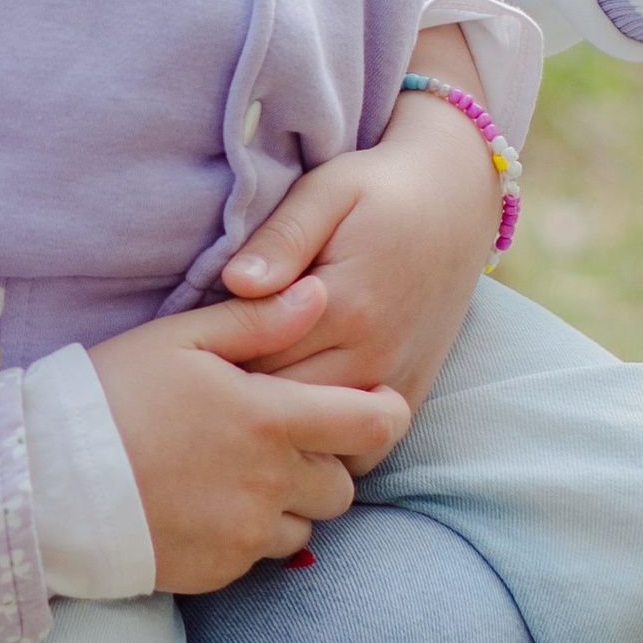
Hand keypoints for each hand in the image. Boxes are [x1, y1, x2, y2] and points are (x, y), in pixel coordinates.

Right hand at [86, 280, 411, 592]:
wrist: (46, 481)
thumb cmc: (110, 395)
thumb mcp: (180, 340)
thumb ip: (257, 320)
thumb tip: (321, 294)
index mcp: (269, 418)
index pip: (372, 424)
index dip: (384, 414)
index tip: (370, 406)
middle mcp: (270, 482)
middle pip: (344, 483)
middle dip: (325, 462)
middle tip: (281, 442)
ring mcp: (246, 532)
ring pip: (307, 524)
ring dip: (289, 503)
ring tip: (239, 476)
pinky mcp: (219, 571)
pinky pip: (260, 555)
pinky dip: (248, 533)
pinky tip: (206, 506)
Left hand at [219, 31, 497, 407]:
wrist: (456, 202)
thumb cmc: (379, 191)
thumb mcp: (326, 192)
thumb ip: (280, 239)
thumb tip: (235, 283)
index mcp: (345, 306)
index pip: (253, 358)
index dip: (212, 360)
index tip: (186, 351)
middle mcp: (374, 355)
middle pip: (279, 407)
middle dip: (235, 401)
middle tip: (200, 385)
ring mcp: (396, 383)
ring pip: (316, 437)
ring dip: (277, 427)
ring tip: (241, 403)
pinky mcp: (410, 396)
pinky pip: (357, 450)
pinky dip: (320, 443)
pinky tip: (291, 419)